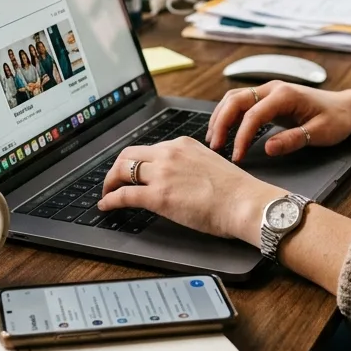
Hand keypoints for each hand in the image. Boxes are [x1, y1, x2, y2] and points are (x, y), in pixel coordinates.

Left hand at [98, 137, 280, 241]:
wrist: (244, 202)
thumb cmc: (235, 190)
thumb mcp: (209, 163)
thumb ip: (190, 164)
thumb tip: (180, 177)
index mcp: (183, 144)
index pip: (149, 149)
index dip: (134, 161)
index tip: (130, 170)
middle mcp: (169, 153)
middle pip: (129, 154)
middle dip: (116, 168)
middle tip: (112, 181)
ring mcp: (162, 173)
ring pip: (122, 171)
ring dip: (109, 183)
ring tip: (107, 194)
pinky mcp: (158, 195)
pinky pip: (124, 195)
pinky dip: (110, 200)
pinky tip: (106, 206)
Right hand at [207, 81, 350, 161]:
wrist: (346, 107)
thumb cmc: (336, 119)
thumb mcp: (320, 133)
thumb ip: (293, 140)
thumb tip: (268, 148)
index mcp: (285, 95)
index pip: (253, 114)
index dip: (241, 137)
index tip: (237, 157)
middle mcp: (272, 88)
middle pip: (236, 100)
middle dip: (221, 122)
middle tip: (215, 147)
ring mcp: (268, 90)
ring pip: (234, 98)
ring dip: (221, 117)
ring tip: (214, 140)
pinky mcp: (267, 98)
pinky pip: (241, 102)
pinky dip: (229, 115)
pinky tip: (225, 131)